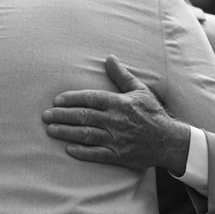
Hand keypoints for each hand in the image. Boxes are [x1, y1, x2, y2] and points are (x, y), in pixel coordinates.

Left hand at [42, 55, 189, 174]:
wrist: (168, 140)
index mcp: (119, 103)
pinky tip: (68, 149)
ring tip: (51, 130)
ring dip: (66, 132)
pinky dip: (82, 152)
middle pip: (84, 116)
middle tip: (45, 115)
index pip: (91, 98)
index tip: (57, 100)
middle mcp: (116, 120)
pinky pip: (97, 154)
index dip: (72, 99)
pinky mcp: (119, 155)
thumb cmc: (152, 113)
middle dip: (62, 115)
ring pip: (86, 134)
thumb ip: (121, 75)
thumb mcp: (139, 90)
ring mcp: (117, 139)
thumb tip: (109, 58)